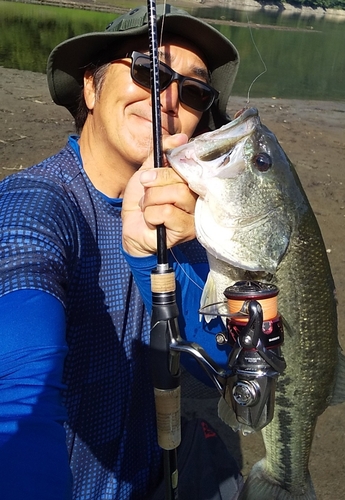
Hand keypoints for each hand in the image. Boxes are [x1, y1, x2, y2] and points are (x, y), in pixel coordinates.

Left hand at [122, 134, 197, 256]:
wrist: (131, 230)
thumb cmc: (141, 203)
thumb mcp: (146, 172)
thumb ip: (161, 153)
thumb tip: (181, 137)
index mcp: (189, 181)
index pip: (188, 164)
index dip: (166, 167)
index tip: (149, 174)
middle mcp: (197, 197)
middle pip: (181, 180)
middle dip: (155, 185)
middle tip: (145, 192)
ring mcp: (194, 215)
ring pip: (176, 194)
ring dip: (152, 200)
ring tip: (148, 207)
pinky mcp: (187, 230)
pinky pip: (167, 212)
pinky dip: (151, 215)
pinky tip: (151, 221)